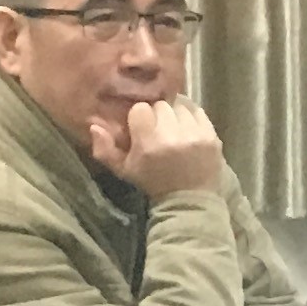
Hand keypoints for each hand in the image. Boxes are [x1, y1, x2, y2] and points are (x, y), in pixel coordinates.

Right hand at [92, 96, 226, 201]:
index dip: (139, 117)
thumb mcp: (124, 170)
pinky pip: (198, 111)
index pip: (140, 109)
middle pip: (161, 105)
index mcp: (148, 144)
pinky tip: (186, 127)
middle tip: (157, 129)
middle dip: (157, 115)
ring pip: (180, 105)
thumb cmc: (153, 183)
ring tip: (173, 128)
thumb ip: (105, 150)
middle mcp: (172, 136)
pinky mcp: (212, 136)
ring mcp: (195, 135)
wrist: (189, 200)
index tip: (141, 128)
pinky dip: (190, 116)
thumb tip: (94, 126)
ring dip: (175, 114)